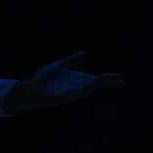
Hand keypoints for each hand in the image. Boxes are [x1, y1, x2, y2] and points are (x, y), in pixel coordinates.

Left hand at [4, 51, 123, 112]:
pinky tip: (89, 87)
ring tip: (106, 80)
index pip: (96, 79)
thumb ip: (73, 60)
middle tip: (121, 82)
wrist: (31, 88)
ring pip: (87, 89)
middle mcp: (77, 86)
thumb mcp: (60, 65)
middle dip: (107, 83)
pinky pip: (75, 94)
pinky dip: (82, 90)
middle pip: (95, 84)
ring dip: (96, 84)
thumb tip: (87, 54)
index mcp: (77, 79)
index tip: (119, 77)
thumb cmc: (45, 78)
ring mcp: (71, 92)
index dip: (107, 78)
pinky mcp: (63, 97)